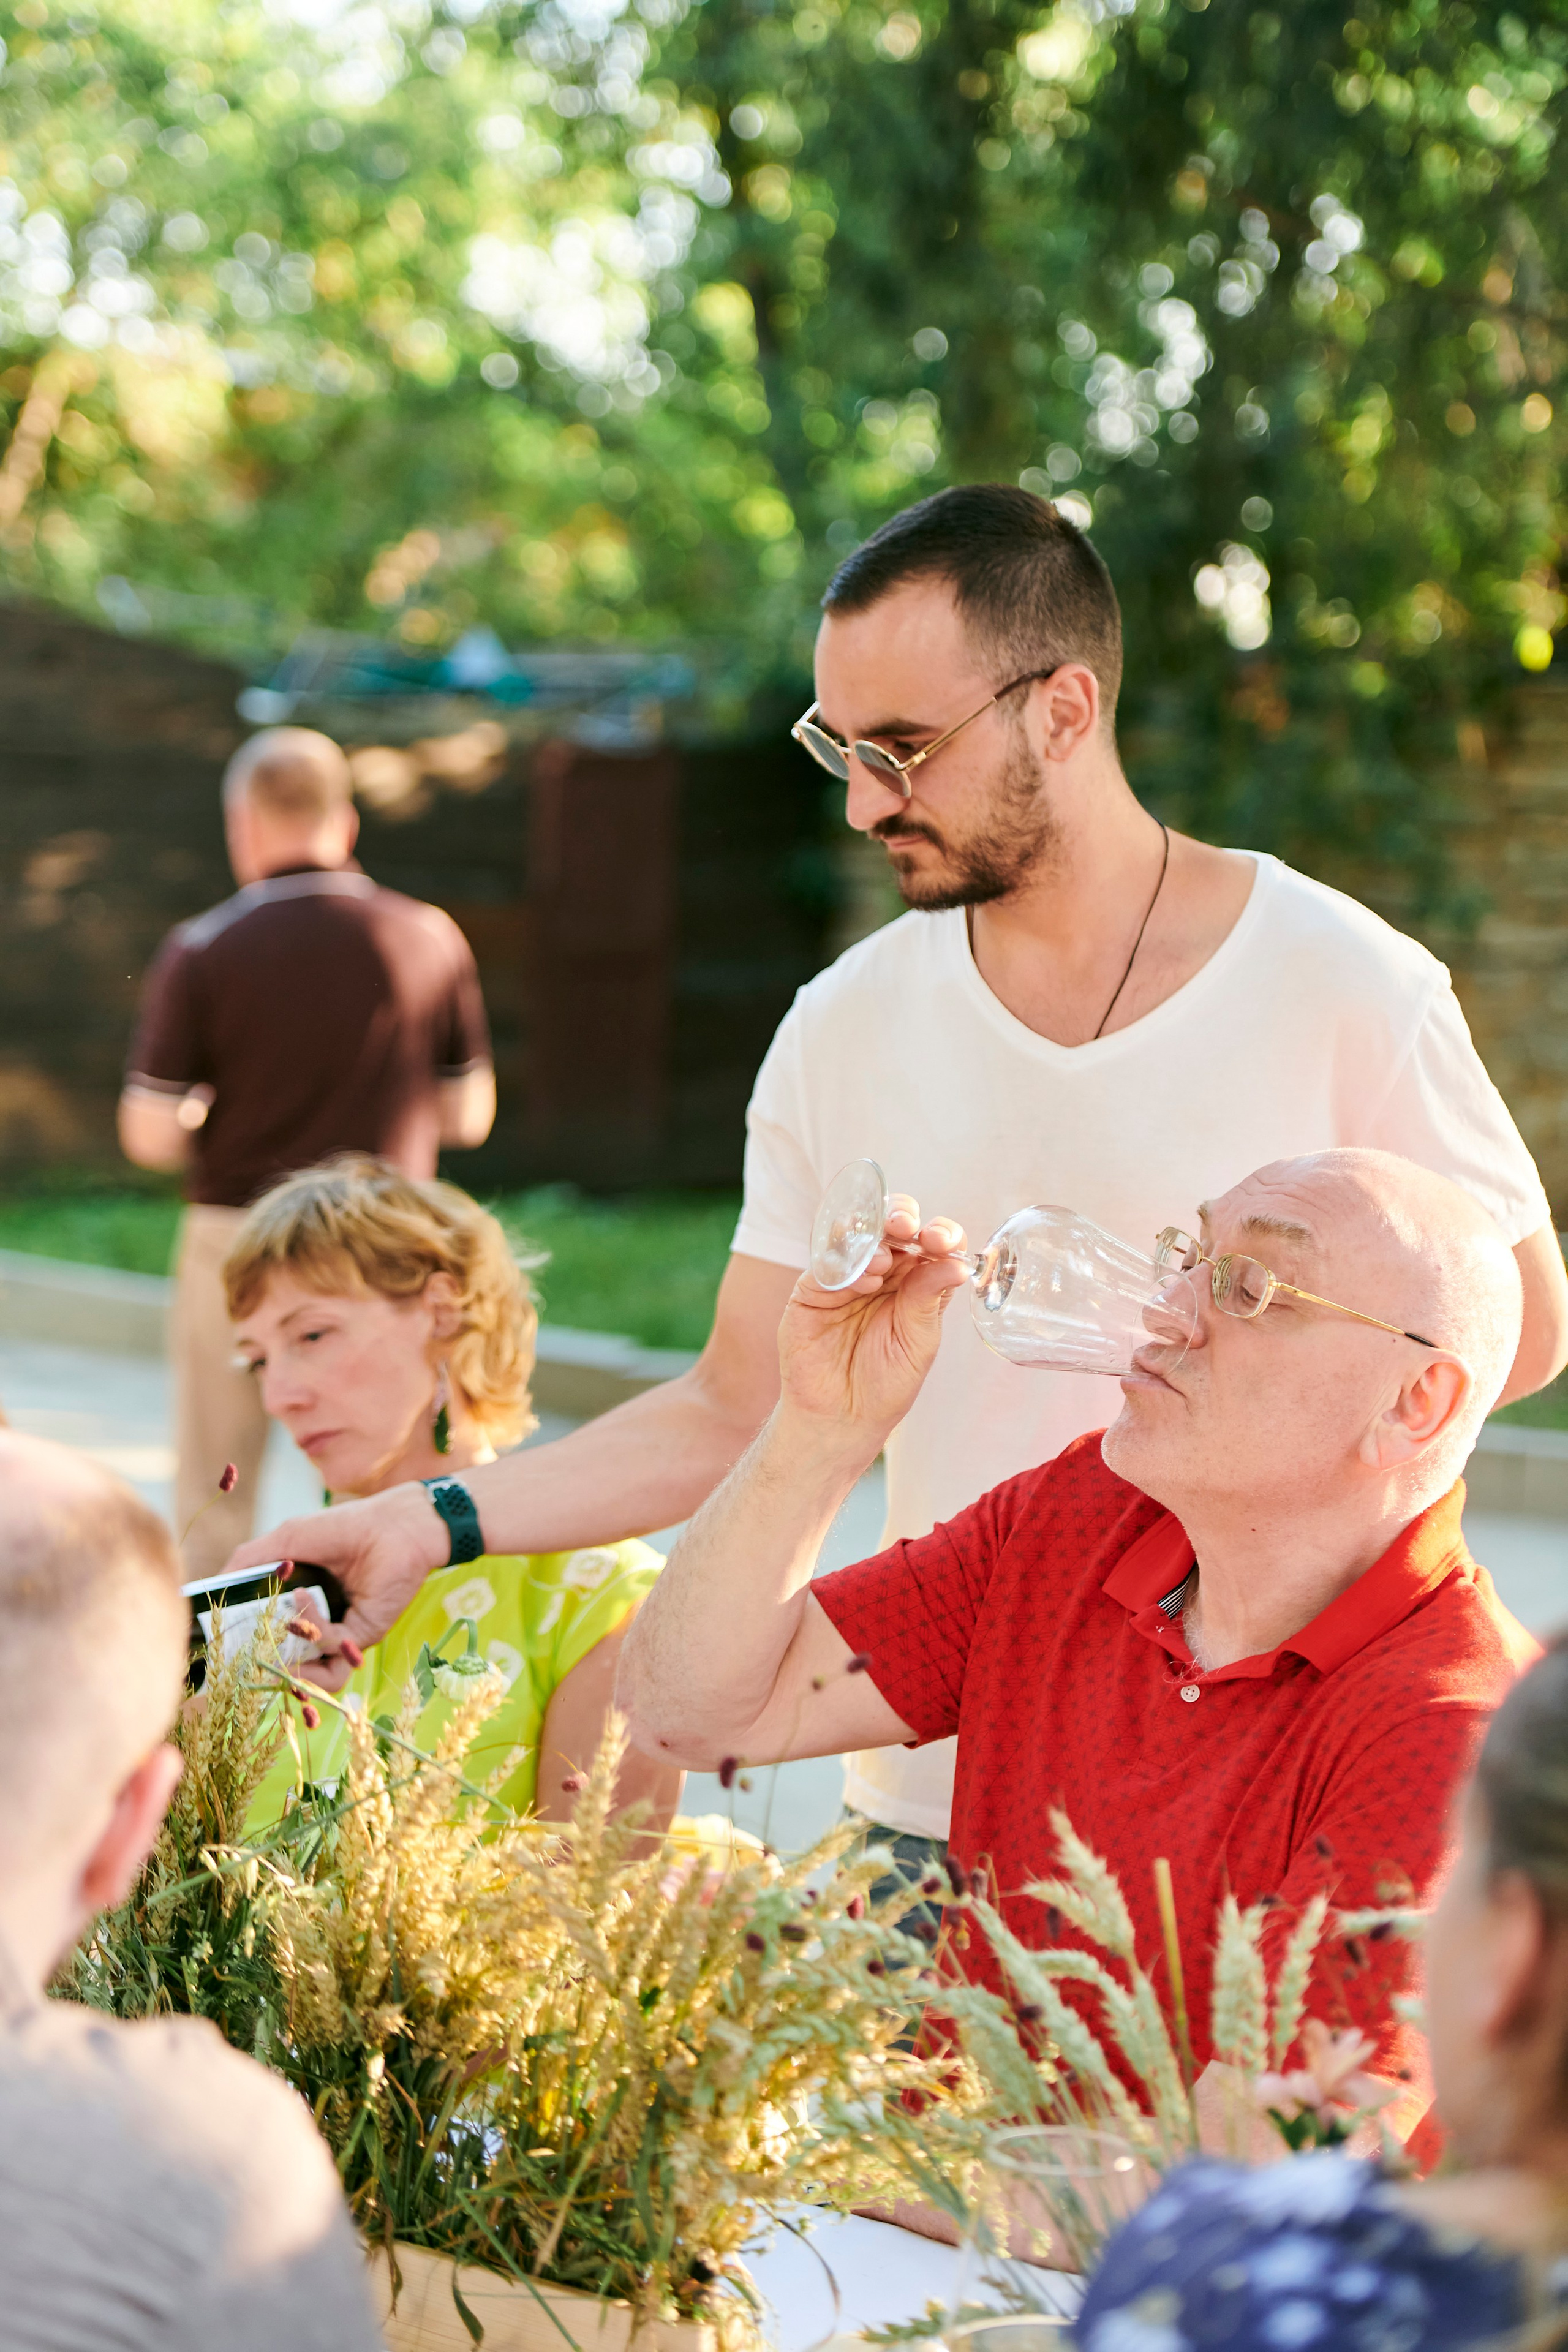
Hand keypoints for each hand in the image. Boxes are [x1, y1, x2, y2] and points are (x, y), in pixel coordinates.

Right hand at [220, 1483, 447, 1690]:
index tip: (219, 1648)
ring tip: (275, 1634)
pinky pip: (329, 1655)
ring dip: (288, 1662)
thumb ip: (247, 1563)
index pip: (263, 1641)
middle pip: (281, 1666)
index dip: (241, 1648)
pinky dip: (312, 1629)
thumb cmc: (342, 1528)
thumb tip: (210, 1588)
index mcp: (294, 1609)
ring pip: (307, 1677)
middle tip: (238, 1655)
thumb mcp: (286, 1540)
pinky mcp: (359, 1639)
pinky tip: (304, 1598)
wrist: (396, 1525)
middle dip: (259, 1665)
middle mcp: (313, 1629)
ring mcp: (336, 1638)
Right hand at [777, 1194, 969, 1446]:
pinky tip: (863, 1280)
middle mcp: (881, 1273)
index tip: (944, 1241)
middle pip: (892, 1226)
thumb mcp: (918, 1341)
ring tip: (883, 1259)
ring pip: (855, 1236)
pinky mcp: (812, 1291)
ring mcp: (845, 1279)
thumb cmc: (885, 1383)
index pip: (931, 1243)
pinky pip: (826, 1265)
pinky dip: (846, 1266)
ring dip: (872, 1238)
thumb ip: (929, 1298)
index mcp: (915, 1282)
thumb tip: (958, 1262)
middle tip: (908, 1227)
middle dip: (901, 1218)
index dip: (939, 1233)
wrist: (841, 1418)